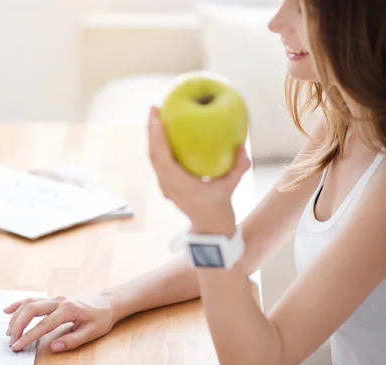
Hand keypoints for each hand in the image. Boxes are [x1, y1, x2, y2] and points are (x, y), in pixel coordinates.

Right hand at [3, 294, 117, 352]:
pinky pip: (32, 299)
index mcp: (69, 310)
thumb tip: (54, 347)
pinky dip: (19, 304)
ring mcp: (55, 299)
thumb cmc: (101, 317)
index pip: (44, 324)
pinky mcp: (53, 299)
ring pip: (30, 303)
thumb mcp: (92, 332)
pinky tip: (8, 310)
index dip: (29, 336)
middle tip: (11, 340)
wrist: (107, 302)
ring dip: (16, 316)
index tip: (18, 345)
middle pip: (32, 309)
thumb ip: (73, 340)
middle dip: (18, 325)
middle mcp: (59, 301)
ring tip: (8, 331)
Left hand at [148, 106, 250, 234]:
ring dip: (152, 136)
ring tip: (156, 114)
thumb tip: (242, 147)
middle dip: (151, 131)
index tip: (157, 120)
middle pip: (153, 155)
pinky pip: (158, 161)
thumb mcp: (231, 187)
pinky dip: (158, 145)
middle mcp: (168, 186)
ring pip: (153, 158)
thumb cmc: (220, 207)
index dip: (158, 140)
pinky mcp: (165, 184)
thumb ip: (238, 168)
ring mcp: (164, 186)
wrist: (209, 227)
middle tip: (154, 108)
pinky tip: (164, 130)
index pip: (163, 160)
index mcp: (181, 186)